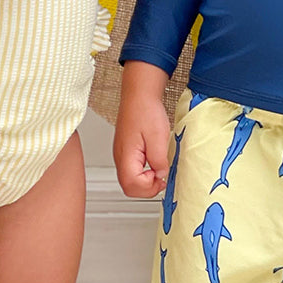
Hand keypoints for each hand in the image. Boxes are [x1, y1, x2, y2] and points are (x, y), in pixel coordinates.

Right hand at [113, 62, 171, 198]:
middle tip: (161, 177)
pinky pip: (131, 170)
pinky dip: (143, 172)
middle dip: (147, 188)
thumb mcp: (158, 137)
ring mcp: (121, 154)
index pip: (132, 185)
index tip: (162, 177)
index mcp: (126, 155)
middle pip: (128, 187)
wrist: (139, 94)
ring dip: (145, 180)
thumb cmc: (146, 110)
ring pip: (129, 179)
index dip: (149, 187)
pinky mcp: (126, 151)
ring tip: (158, 168)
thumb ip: (159, 160)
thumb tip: (160, 175)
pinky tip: (153, 162)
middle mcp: (120, 157)